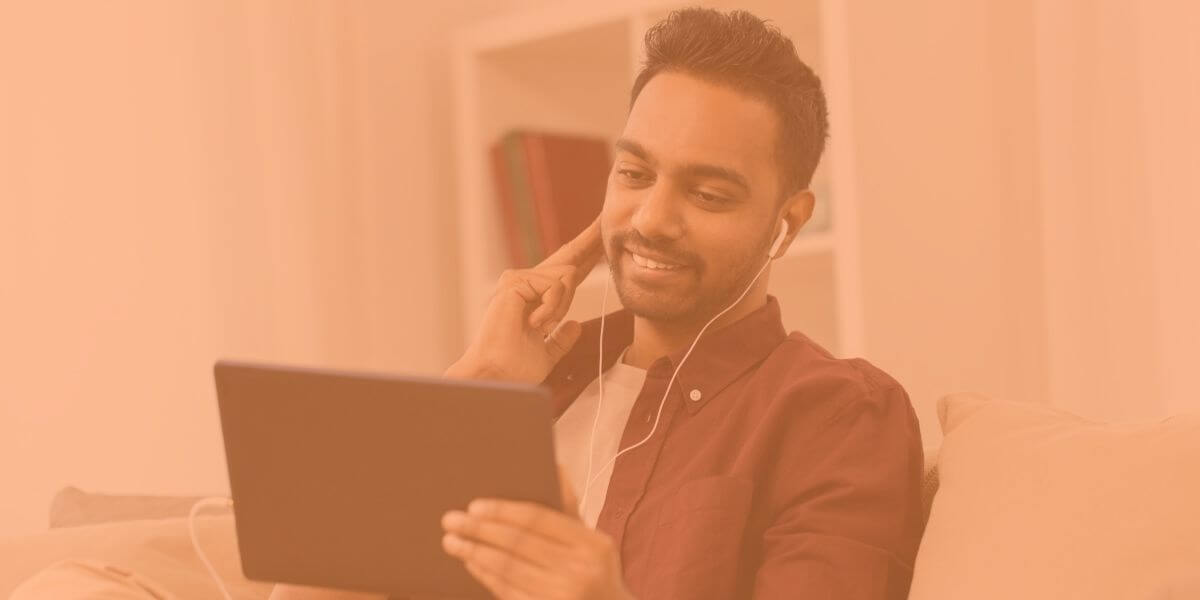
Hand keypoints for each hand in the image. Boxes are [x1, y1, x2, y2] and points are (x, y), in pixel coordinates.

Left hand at [440, 464, 633, 599]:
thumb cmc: (595, 573)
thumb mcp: (592, 542)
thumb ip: (568, 509)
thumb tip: (555, 467)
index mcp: (593, 544)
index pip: (539, 519)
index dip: (503, 511)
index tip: (474, 506)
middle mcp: (580, 571)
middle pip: (518, 543)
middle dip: (479, 531)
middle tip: (451, 520)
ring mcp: (562, 596)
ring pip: (507, 569)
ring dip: (474, 553)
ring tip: (452, 541)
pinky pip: (506, 591)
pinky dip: (485, 575)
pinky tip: (471, 563)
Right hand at [446, 217, 603, 383]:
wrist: (498, 376)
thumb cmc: (515, 369)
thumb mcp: (547, 353)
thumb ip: (561, 338)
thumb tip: (574, 325)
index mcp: (534, 299)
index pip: (567, 274)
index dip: (587, 257)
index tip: (602, 243)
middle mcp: (525, 284)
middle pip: (567, 257)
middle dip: (589, 240)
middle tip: (603, 219)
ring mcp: (518, 280)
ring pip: (566, 276)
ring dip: (561, 305)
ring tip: (541, 325)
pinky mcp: (514, 282)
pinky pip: (554, 286)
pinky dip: (551, 308)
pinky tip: (536, 323)